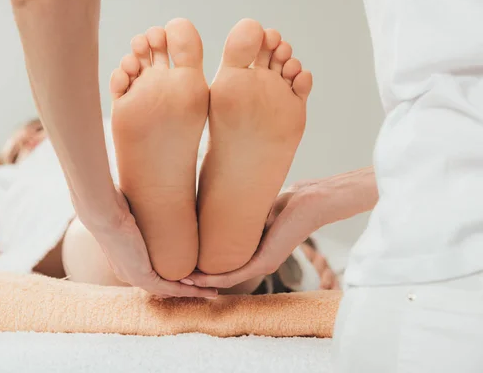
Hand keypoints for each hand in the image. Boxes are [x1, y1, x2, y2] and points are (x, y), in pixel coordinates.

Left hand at [82, 188, 217, 298]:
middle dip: (186, 289)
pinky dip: (187, 290)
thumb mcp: (133, 212)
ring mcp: (134, 277)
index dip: (174, 276)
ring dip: (192, 292)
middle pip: (163, 287)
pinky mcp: (141, 275)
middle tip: (206, 287)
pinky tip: (202, 289)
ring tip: (212, 291)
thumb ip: (144, 211)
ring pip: (169, 291)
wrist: (105, 212)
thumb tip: (155, 194)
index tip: (192, 273)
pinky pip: (169, 288)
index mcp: (126, 262)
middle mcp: (129, 273)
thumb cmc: (114, 206)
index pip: (154, 274)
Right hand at [183, 182, 324, 289]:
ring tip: (179, 278)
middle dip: (196, 275)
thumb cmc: (286, 201)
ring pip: (224, 280)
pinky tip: (197, 277)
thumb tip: (216, 201)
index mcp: (254, 251)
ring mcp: (261, 264)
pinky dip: (214, 278)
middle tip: (173, 272)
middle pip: (221, 275)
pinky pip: (233, 276)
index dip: (201, 264)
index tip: (181, 259)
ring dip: (200, 281)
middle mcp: (257, 262)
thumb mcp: (254, 209)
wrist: (308, 202)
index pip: (223, 264)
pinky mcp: (264, 262)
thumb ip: (238, 214)